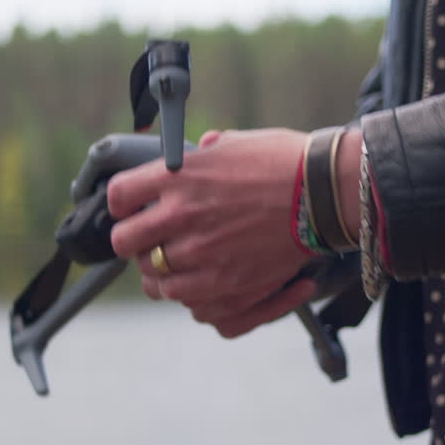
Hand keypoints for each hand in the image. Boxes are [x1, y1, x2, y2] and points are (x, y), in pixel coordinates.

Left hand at [107, 128, 316, 337]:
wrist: (326, 192)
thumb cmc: (287, 161)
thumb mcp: (237, 143)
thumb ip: (206, 152)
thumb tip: (201, 148)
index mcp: (178, 176)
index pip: (118, 196)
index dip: (121, 205)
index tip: (131, 208)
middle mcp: (181, 215)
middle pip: (125, 242)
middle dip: (133, 242)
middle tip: (149, 240)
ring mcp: (202, 253)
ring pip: (153, 279)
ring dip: (159, 274)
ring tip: (175, 266)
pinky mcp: (226, 282)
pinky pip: (185, 301)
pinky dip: (188, 295)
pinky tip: (200, 283)